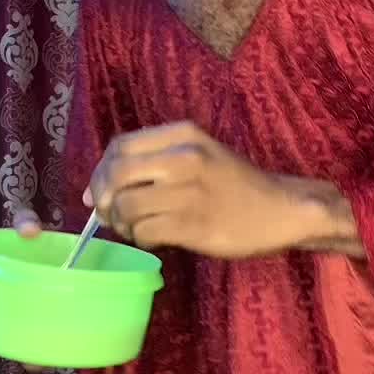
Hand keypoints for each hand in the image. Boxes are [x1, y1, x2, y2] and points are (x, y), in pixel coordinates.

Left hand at [83, 122, 362, 259]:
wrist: (280, 210)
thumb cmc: (234, 184)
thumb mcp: (196, 155)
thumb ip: (151, 164)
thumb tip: (93, 194)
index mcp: (182, 134)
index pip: (119, 146)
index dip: (100, 172)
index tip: (100, 193)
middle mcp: (183, 157)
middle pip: (115, 175)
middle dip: (104, 200)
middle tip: (112, 216)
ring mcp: (188, 191)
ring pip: (126, 206)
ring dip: (123, 224)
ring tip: (137, 228)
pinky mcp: (193, 224)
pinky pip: (144, 232)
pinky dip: (141, 239)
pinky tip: (156, 238)